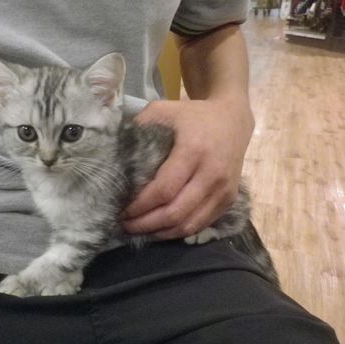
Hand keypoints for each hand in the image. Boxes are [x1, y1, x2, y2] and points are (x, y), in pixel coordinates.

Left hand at [122, 98, 252, 239]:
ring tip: (138, 230)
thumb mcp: (163, 111)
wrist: (233, 119)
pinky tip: (159, 229)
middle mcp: (212, 173)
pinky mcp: (229, 200)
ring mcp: (224, 190)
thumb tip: (112, 155)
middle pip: (175, 212)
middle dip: (145, 224)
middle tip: (124, 225)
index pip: (164, 190)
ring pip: (188, 224)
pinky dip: (177, 231)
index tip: (121, 209)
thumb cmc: (192, 116)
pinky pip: (200, 224)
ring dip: (160, 232)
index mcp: (193, 150)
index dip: (140, 206)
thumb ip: (138, 129)